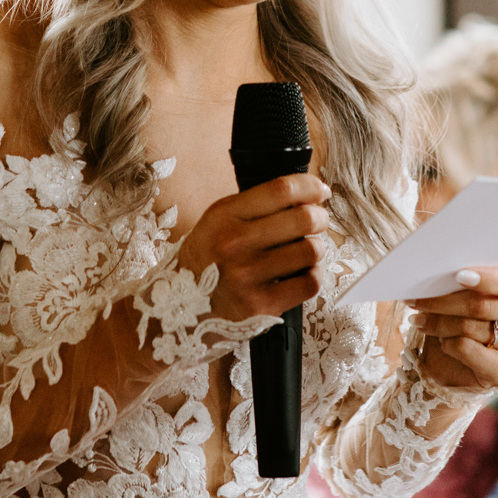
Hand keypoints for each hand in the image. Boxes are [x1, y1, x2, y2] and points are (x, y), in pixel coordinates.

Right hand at [177, 174, 330, 321]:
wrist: (177, 311)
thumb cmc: (204, 263)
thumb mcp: (215, 224)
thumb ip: (253, 208)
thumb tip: (306, 195)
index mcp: (224, 216)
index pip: (281, 189)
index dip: (309, 186)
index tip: (319, 191)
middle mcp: (234, 243)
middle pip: (303, 218)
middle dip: (320, 217)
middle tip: (318, 221)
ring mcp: (248, 276)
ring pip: (310, 251)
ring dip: (315, 248)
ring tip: (305, 251)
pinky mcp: (261, 305)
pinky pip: (309, 283)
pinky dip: (311, 276)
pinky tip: (299, 274)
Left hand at [406, 266, 497, 390]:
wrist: (464, 360)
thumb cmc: (467, 315)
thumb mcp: (469, 292)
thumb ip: (465, 279)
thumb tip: (437, 270)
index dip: (485, 278)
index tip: (458, 275)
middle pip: (481, 305)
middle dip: (442, 301)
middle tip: (415, 300)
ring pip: (470, 327)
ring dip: (438, 323)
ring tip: (420, 320)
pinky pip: (467, 349)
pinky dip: (447, 343)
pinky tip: (441, 341)